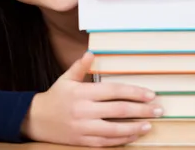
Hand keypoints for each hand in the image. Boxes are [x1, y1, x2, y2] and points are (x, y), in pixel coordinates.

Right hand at [21, 52, 161, 146]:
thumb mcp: (66, 79)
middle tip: (158, 110)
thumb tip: (91, 53)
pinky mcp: (83, 141)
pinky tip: (133, 135)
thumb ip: (80, 67)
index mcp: (83, 93)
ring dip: (135, 127)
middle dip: (142, 110)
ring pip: (115, 129)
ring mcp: (84, 128)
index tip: (150, 94)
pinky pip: (106, 142)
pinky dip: (122, 139)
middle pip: (119, 110)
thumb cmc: (55, 97)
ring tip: (150, 124)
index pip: (114, 91)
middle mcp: (85, 111)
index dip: (134, 93)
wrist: (36, 120)